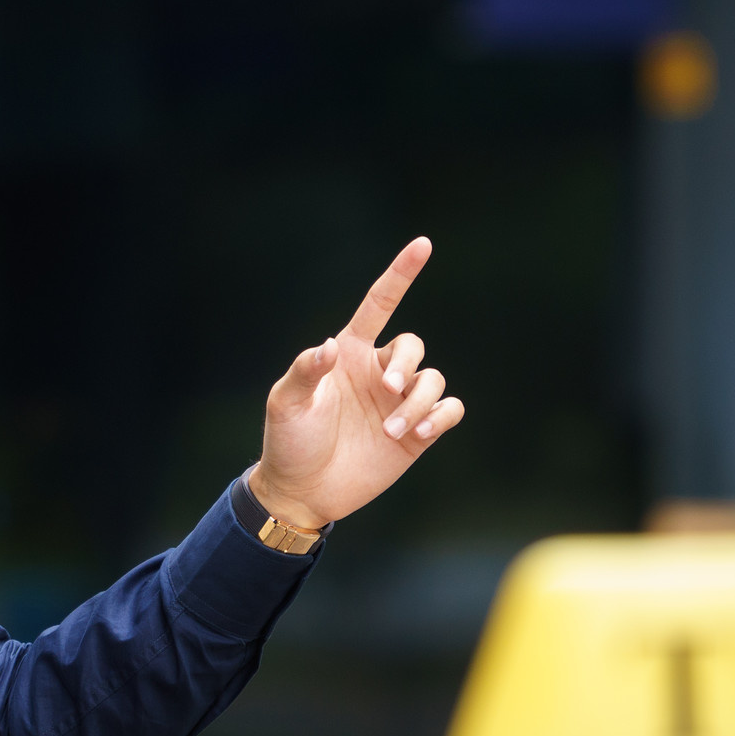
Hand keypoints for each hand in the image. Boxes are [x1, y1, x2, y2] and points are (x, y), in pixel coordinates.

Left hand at [247, 237, 460, 531]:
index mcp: (348, 353)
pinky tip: (421, 432)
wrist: (302, 491)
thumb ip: (305, 370)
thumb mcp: (285, 402)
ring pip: (434, 379)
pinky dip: (442, 415)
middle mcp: (378, 372)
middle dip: (407, 362)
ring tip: (394, 429)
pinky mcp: (417, 432)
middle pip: (414, 345)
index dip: (401, 274)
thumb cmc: (288, 441)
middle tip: (388, 390)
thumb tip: (329, 346)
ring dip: (419, 401)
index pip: (380, 304)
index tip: (423, 244)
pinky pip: (449, 409)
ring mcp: (399, 402)